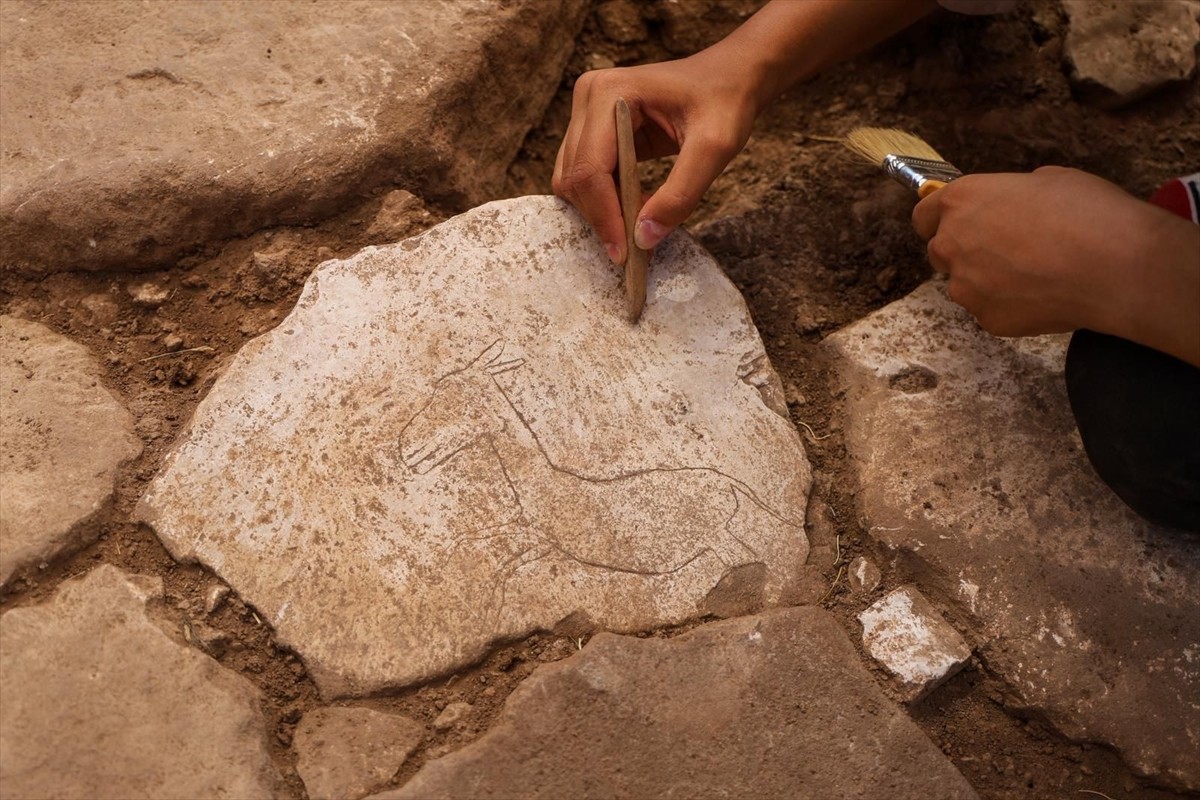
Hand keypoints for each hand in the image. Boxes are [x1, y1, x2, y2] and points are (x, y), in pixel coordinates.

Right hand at [552, 54, 758, 264]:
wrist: (732, 77)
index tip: (625, 254)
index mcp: (611, 93)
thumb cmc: (725, 102)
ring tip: (640, 226)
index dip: (604, 217)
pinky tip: (637, 209)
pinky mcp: (594, 129)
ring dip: (601, 212)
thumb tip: (644, 239)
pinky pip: (585, 176)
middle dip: (603, 218)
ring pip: (573, 181)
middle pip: (575, 178)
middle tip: (637, 249)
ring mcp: (587, 112)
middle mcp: (589, 97)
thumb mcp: (715, 148)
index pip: (590, 169)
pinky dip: (606, 201)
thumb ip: (680, 195)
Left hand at [911, 167, 1199, 365]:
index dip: (938, 220)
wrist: (1114, 266)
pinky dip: (1010, 304)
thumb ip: (1012, 194)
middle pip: (940, 251)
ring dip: (987, 280)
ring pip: (965, 284)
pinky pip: (990, 310)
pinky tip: (1043, 294)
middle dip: (964, 251)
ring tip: (1034, 273)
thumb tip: (1012, 204)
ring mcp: (965, 285)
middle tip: (1005, 250)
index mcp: (962, 200)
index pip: (923, 215)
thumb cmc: (1087, 213)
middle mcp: (952, 242)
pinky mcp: (985, 318)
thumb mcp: (1049, 180)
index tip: (952, 224)